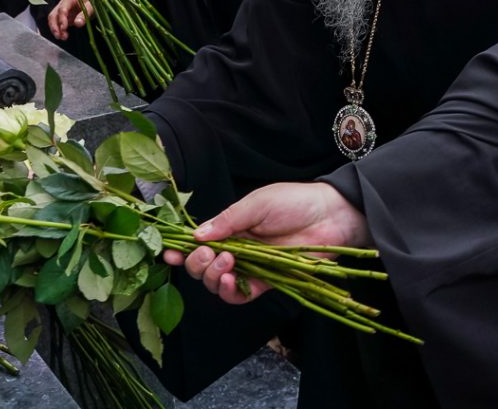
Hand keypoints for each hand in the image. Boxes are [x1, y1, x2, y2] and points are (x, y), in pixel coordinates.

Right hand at [48, 0, 93, 40]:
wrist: (91, 4)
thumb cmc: (91, 4)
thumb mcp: (91, 7)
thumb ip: (85, 14)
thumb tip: (78, 23)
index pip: (62, 9)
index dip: (61, 19)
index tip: (64, 28)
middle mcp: (62, 3)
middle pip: (54, 14)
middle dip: (55, 26)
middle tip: (60, 36)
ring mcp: (61, 10)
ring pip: (53, 20)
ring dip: (55, 29)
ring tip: (62, 37)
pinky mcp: (61, 16)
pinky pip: (56, 23)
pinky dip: (57, 30)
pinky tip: (62, 36)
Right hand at [164, 182, 370, 305]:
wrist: (330, 216)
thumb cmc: (294, 202)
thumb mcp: (256, 203)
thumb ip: (227, 220)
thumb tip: (197, 235)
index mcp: (231, 228)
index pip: (199, 243)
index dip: (182, 249)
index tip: (167, 251)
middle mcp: (237, 250)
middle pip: (203, 267)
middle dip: (196, 264)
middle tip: (206, 255)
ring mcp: (251, 268)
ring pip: (217, 284)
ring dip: (212, 277)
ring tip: (224, 262)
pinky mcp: (266, 283)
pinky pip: (240, 296)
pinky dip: (230, 292)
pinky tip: (230, 280)